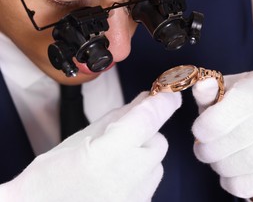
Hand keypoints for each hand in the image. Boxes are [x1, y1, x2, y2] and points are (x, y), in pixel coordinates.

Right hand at [0, 91, 180, 201]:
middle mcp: (127, 179)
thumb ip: (116, 118)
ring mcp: (135, 198)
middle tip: (121, 138)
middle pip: (159, 143)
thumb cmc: (49, 180)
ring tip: (112, 165)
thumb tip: (142, 100)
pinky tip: (114, 180)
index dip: (163, 103)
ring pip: (156, 164)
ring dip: (142, 157)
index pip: (147, 119)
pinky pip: (149, 184)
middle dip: (145, 135)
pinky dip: (138, 176)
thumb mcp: (79, 139)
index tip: (170, 94)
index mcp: (107, 155)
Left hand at [191, 69, 252, 199]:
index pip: (242, 101)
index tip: (198, 131)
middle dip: (213, 148)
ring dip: (224, 166)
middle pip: (245, 135)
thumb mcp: (224, 96)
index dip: (214, 121)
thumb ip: (209, 93)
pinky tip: (229, 177)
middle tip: (201, 151)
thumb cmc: (242, 110)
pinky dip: (238, 183)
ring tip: (215, 162)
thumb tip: (201, 85)